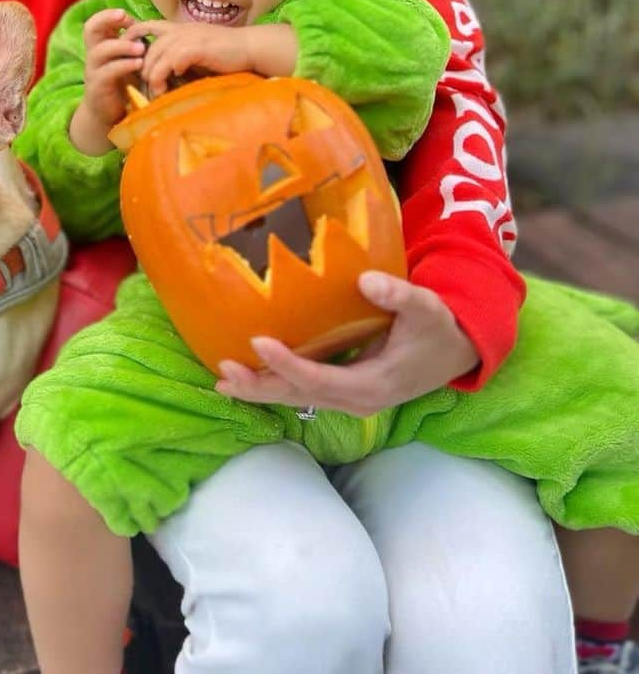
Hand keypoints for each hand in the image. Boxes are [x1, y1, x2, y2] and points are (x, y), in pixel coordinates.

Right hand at [70, 8, 144, 154]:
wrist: (111, 115)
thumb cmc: (125, 85)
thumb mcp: (130, 62)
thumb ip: (136, 46)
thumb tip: (157, 28)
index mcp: (101, 46)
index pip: (97, 22)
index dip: (110, 15)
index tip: (128, 17)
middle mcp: (93, 55)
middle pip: (90, 29)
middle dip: (107, 19)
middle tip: (125, 17)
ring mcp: (93, 71)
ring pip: (100, 51)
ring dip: (122, 46)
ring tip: (141, 47)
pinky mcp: (97, 87)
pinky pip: (108, 72)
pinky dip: (124, 65)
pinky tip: (139, 64)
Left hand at [123, 19, 249, 95]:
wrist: (250, 47)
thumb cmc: (226, 53)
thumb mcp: (197, 50)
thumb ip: (180, 57)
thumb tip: (164, 75)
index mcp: (177, 29)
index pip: (144, 26)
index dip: (130, 37)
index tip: (126, 57)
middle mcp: (179, 30)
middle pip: (146, 47)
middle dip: (141, 69)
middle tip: (144, 88)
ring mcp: (187, 38)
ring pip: (156, 56)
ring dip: (153, 77)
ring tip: (156, 92)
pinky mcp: (196, 48)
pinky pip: (171, 62)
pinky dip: (166, 75)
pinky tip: (170, 85)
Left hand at [214, 271, 479, 415]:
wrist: (455, 351)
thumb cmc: (437, 327)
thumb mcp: (425, 308)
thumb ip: (398, 294)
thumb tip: (367, 280)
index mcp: (374, 384)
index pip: (321, 379)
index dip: (288, 364)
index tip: (258, 341)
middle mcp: (357, 399)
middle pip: (300, 396)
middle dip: (260, 386)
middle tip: (223, 373)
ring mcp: (349, 398)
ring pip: (298, 397)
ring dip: (261, 388)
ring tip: (223, 379)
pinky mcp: (344, 389)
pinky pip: (303, 389)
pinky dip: (275, 382)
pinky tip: (248, 374)